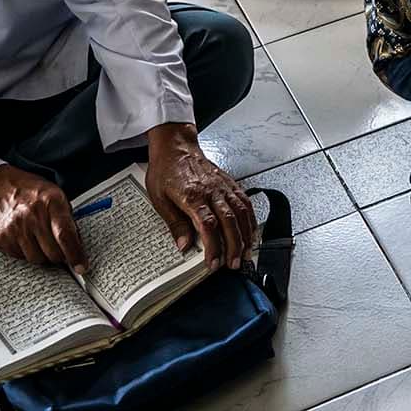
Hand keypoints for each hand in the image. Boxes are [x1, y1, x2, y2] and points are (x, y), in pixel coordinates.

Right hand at [0, 163, 88, 273]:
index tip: (81, 267)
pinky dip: (27, 252)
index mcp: (51, 202)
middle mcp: (32, 216)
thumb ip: (67, 219)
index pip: (65, 235)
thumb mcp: (55, 195)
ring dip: (43, 255)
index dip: (75, 254)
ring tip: (40, 239)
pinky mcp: (2, 239)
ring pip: (37, 259)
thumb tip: (78, 246)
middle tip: (60, 249)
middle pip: (53, 252)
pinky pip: (21, 258)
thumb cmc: (29, 191)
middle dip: (60, 255)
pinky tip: (26, 238)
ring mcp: (15, 228)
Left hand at [144, 128, 253, 268]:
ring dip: (246, 235)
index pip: (207, 226)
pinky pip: (245, 201)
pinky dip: (251, 218)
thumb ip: (174, 223)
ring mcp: (223, 186)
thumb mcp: (159, 198)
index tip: (213, 263)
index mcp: (192, 195)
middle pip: (229, 221)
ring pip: (241, 212)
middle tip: (234, 264)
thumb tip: (183, 245)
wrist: (176, 146)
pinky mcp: (229, 183)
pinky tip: (252, 230)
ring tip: (247, 253)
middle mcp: (211, 191)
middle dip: (234, 246)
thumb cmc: (166, 170)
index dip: (213, 247)